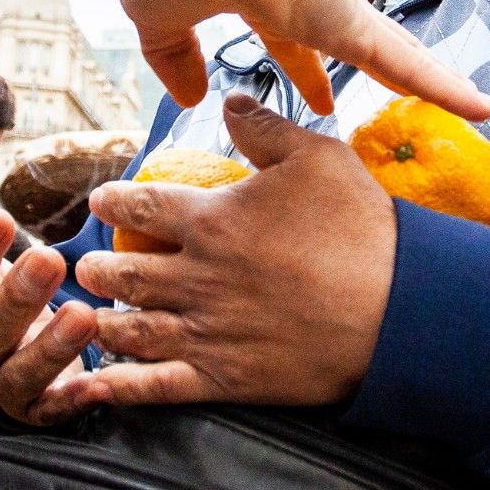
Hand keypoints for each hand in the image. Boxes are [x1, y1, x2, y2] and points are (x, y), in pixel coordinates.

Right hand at [0, 187, 103, 425]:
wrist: (8, 378)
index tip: (0, 217)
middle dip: (19, 294)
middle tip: (49, 259)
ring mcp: (6, 385)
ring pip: (25, 369)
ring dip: (54, 345)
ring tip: (84, 315)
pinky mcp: (39, 412)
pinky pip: (56, 408)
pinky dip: (76, 398)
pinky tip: (101, 383)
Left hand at [75, 95, 392, 407]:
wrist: (402, 310)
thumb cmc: (363, 229)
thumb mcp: (318, 157)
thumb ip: (265, 128)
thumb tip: (230, 103)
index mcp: (212, 220)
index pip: (141, 204)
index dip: (113, 200)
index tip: (102, 201)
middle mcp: (196, 276)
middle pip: (123, 271)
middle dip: (97, 267)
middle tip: (88, 266)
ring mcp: (206, 332)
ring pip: (131, 328)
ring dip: (101, 320)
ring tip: (88, 315)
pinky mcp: (224, 379)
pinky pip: (155, 386)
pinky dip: (116, 386)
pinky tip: (90, 383)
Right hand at [120, 0, 489, 121]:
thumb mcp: (157, 20)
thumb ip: (174, 57)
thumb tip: (192, 95)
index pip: (283, 37)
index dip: (297, 68)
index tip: (309, 97)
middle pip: (342, 44)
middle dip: (359, 72)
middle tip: (372, 105)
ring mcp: (333, 7)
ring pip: (391, 52)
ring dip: (427, 78)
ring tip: (468, 105)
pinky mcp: (350, 19)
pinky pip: (406, 62)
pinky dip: (443, 87)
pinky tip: (483, 109)